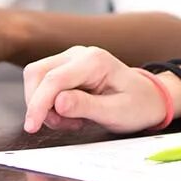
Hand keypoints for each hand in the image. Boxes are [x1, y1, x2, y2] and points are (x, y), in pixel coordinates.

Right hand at [22, 45, 166, 134]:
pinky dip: (49, 104)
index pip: (54, 79)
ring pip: (37, 78)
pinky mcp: (67, 68)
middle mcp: (80, 53)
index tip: (32, 127)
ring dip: (44, 105)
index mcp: (95, 61)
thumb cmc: (137, 105)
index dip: (38, 104)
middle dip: (39, 104)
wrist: (149, 98)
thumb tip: (58, 103)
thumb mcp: (116, 112)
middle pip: (37, 73)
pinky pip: (44, 84)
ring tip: (71, 121)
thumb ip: (86, 107)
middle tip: (62, 125)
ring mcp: (71, 58)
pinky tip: (71, 114)